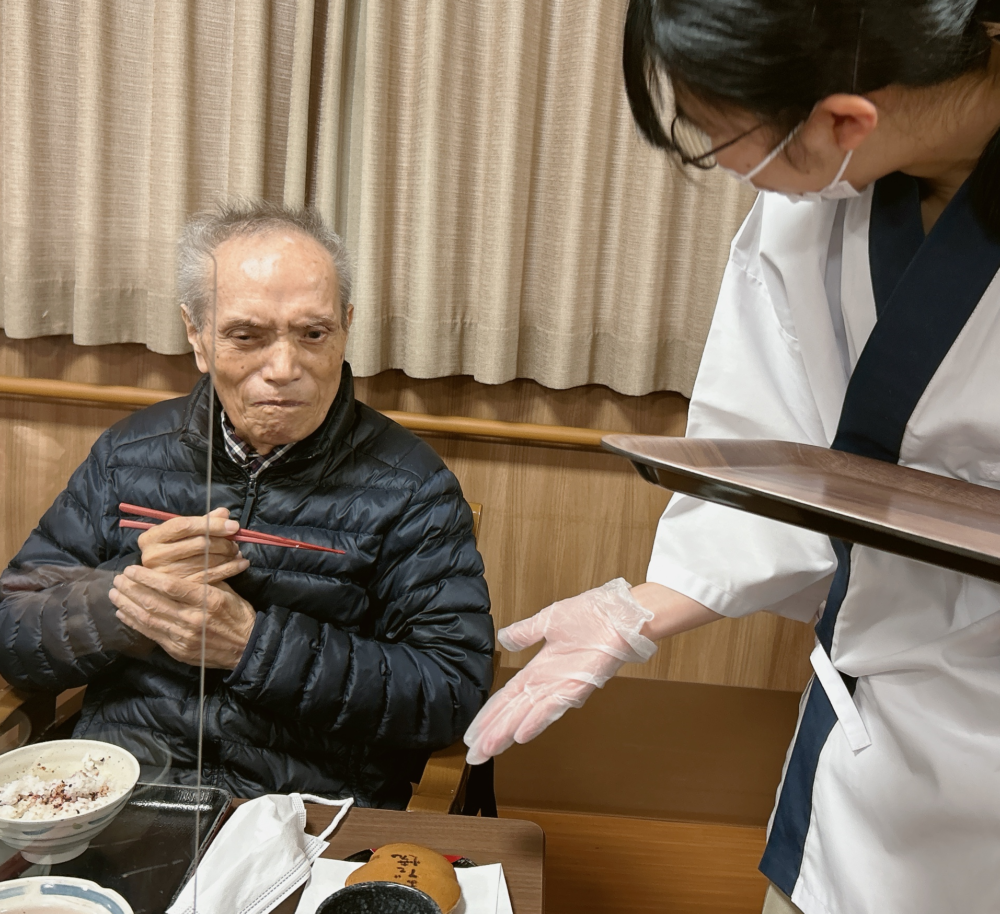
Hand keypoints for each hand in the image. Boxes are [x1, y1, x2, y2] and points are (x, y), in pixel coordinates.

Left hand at [110, 565, 256, 668]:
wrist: (246, 648)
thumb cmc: (238, 615)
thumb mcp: (227, 591)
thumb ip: (203, 579)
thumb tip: (179, 562)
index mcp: (208, 600)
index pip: (171, 586)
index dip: (148, 577)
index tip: (133, 569)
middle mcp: (194, 619)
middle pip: (154, 602)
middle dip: (132, 589)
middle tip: (118, 578)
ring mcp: (183, 637)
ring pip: (148, 619)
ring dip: (127, 604)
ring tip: (115, 593)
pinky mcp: (177, 650)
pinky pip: (150, 634)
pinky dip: (134, 622)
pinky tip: (123, 613)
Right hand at [138, 507, 248, 583]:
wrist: (162, 583)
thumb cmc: (174, 551)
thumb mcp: (182, 534)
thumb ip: (203, 522)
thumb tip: (224, 514)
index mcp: (151, 538)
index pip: (185, 526)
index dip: (212, 524)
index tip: (233, 526)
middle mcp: (153, 557)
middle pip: (199, 544)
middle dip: (223, 541)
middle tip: (235, 542)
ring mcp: (166, 575)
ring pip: (206, 560)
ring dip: (227, 555)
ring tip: (236, 552)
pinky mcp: (180, 590)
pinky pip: (211, 576)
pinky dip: (230, 568)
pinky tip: (241, 564)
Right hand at [463, 579, 657, 764]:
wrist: (620, 614)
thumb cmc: (592, 615)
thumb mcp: (548, 621)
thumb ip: (525, 632)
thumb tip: (504, 638)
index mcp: (538, 669)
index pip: (507, 697)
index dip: (489, 714)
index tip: (473, 733)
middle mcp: (547, 683)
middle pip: (512, 712)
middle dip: (491, 733)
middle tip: (474, 755)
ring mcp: (561, 688)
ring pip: (527, 715)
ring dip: (506, 733)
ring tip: (488, 750)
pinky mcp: (577, 687)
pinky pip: (553, 707)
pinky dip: (536, 721)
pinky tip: (520, 735)